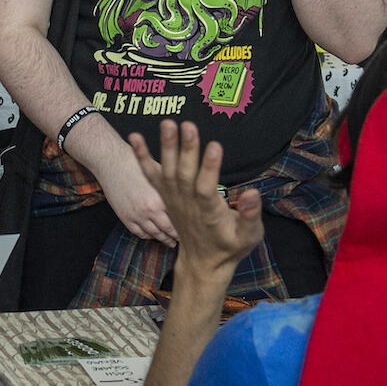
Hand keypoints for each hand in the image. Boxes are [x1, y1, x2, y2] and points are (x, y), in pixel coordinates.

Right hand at [100, 142, 179, 246]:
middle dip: (177, 237)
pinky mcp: (125, 217)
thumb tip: (189, 191)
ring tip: (171, 242)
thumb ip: (173, 185)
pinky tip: (153, 235)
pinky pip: (139, 233)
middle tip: (185, 240)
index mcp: (162, 198)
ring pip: (154, 234)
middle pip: (168, 230)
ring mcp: (136, 215)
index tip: (194, 228)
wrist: (112, 162)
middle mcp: (150, 210)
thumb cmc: (136, 163)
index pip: (180, 218)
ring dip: (164, 240)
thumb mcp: (160, 172)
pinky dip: (148, 236)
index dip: (189, 224)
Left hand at [130, 121, 262, 277]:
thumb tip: (253, 194)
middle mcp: (188, 203)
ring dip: (166, 146)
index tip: (215, 145)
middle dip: (187, 149)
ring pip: (168, 170)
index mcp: (210, 213)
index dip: (210, 168)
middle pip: (185, 174)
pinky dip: (142, 157)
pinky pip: (151, 175)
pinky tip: (134, 138)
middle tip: (188, 125)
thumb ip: (250, 216)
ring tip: (167, 123)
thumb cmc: (230, 247)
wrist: (202, 262)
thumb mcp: (248, 236)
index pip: (207, 188)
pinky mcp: (166, 194)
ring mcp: (174, 198)